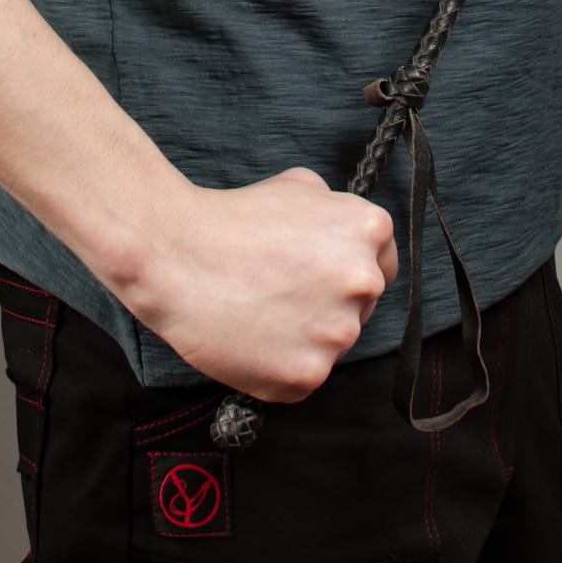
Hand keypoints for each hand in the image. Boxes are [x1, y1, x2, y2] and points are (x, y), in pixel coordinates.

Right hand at [130, 166, 398, 402]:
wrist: (178, 254)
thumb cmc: (232, 218)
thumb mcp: (297, 185)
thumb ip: (334, 210)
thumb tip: (344, 233)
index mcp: (369, 231)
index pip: (384, 265)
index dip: (348, 271)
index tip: (322, 277)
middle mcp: (363, 282)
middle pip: (360, 307)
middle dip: (327, 303)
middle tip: (281, 292)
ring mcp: (337, 333)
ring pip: (331, 344)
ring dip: (304, 336)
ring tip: (260, 312)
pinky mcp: (308, 375)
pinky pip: (303, 377)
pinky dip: (280, 366)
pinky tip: (251, 338)